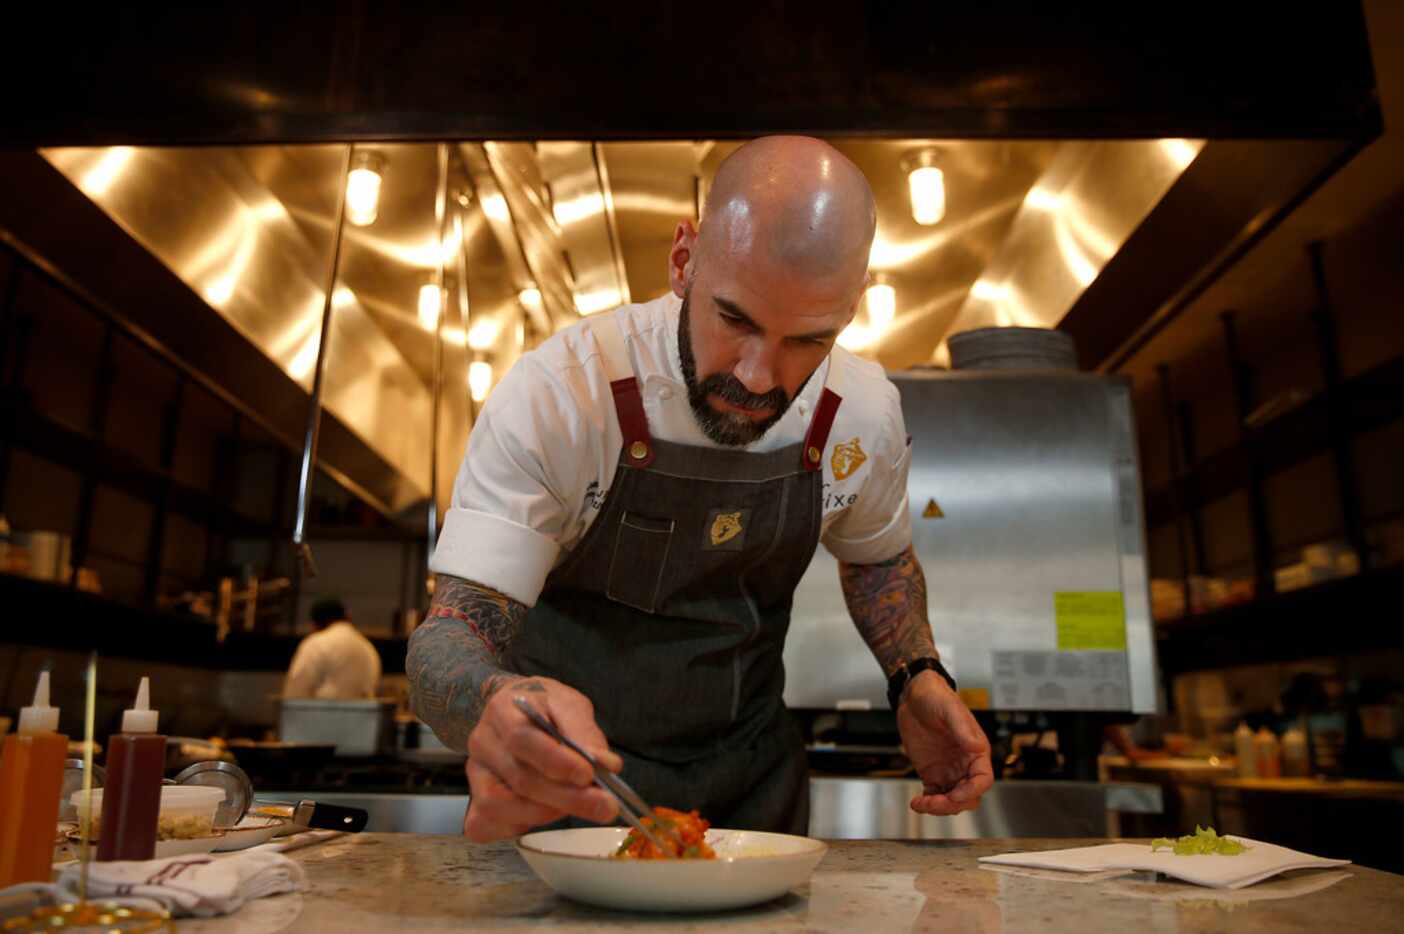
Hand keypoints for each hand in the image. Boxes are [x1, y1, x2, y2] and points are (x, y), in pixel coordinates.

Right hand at [462, 677, 622, 841]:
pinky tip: (546, 814)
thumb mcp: (569, 705)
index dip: (554, 761)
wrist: (515, 711)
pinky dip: (518, 828)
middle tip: (605, 806)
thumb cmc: (543, 707)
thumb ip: (586, 733)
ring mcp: (475, 774)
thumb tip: (606, 765)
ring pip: (501, 806)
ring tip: (578, 803)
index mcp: (502, 710)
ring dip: (546, 812)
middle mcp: (482, 742)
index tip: (588, 775)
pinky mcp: (475, 800)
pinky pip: (487, 825)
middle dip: (567, 797)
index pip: (521, 739)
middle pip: (519, 778)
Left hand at [896, 671, 993, 814]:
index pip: (983, 780)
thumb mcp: (950, 709)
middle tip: (933, 802)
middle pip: (968, 796)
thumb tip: (978, 748)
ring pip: (952, 800)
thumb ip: (963, 729)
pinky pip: (934, 795)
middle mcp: (964, 764)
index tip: (955, 795)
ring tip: (921, 803)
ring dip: (939, 807)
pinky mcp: (932, 773)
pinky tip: (917, 802)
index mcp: (976, 751)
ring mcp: (948, 771)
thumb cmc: (936, 698)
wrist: (914, 697)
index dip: (972, 791)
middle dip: (953, 804)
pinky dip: (927, 803)